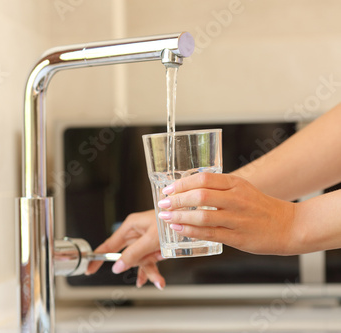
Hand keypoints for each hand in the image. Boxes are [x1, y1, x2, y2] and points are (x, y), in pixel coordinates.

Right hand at [85, 210, 165, 289]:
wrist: (191, 217)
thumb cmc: (170, 221)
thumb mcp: (150, 239)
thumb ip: (133, 254)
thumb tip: (118, 266)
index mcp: (130, 226)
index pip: (108, 245)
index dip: (98, 257)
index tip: (89, 268)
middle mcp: (136, 233)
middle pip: (128, 256)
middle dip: (136, 268)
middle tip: (141, 277)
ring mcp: (146, 240)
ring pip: (140, 261)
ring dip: (149, 271)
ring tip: (158, 280)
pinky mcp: (155, 245)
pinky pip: (150, 261)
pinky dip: (154, 271)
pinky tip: (158, 280)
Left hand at [157, 173, 297, 254]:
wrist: (289, 226)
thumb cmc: (260, 207)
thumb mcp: (242, 189)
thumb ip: (218, 187)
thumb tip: (187, 188)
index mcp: (236, 184)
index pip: (204, 178)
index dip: (182, 184)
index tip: (168, 189)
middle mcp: (237, 199)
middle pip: (200, 196)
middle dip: (176, 200)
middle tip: (163, 203)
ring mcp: (237, 219)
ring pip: (203, 216)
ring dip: (180, 216)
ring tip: (166, 216)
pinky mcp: (238, 237)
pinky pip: (209, 233)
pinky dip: (191, 230)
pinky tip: (179, 228)